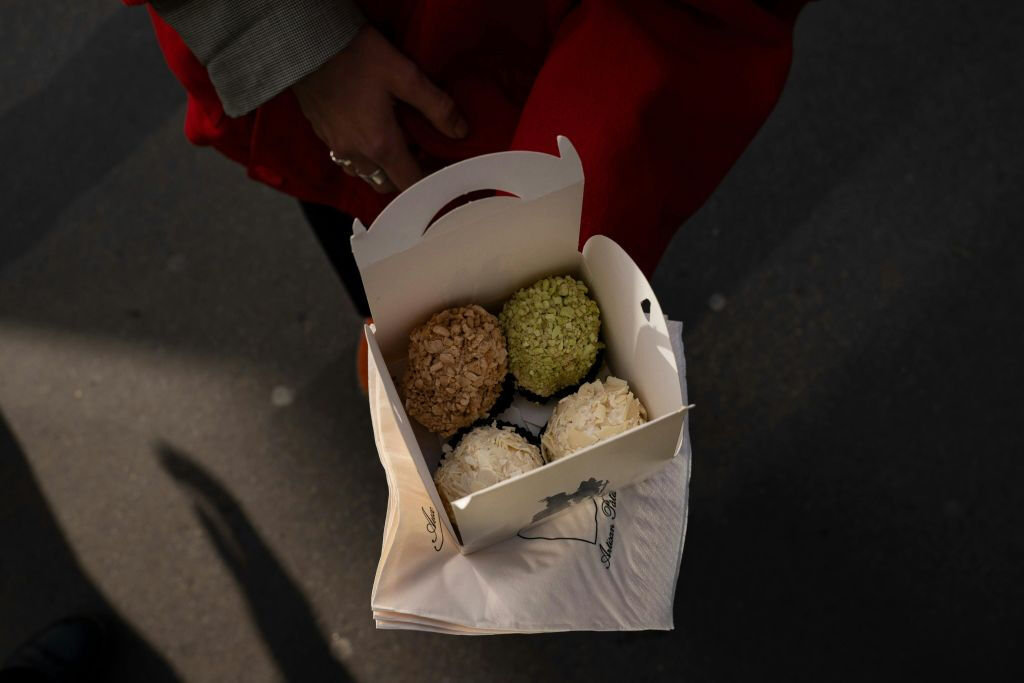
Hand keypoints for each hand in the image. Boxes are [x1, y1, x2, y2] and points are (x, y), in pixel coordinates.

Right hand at [292, 26, 467, 192]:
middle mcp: (356, 154)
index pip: (410, 182)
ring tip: (395, 143)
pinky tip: (368, 133)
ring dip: (382, 168)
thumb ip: (437, 106)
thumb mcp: (405, 75)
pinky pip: (346, 160)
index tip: (440, 165)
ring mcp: (336, 146)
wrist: (308, 43)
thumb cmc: (357, 56)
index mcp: (380, 145)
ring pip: (364, 174)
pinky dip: (362, 157)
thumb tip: (460, 131)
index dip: (430, 179)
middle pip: (387, 184)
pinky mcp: (322, 135)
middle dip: (406, 175)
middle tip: (420, 151)